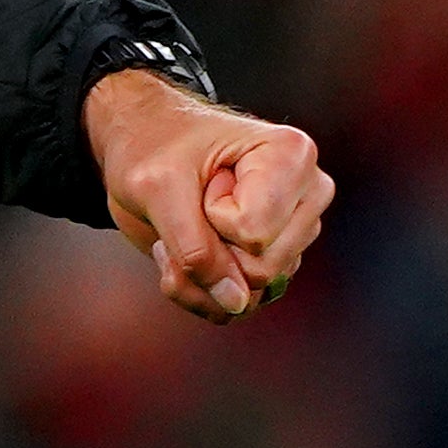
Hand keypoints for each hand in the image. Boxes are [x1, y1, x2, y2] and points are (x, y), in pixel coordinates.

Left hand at [87, 68, 332, 324]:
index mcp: (292, 155)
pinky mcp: (274, 262)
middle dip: (204, 245)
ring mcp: (294, 233)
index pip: (252, 231)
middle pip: (260, 268)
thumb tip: (237, 303)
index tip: (200, 175)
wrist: (139, 143)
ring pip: (249, 292)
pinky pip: (238, 304)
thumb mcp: (156, 187)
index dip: (209, 213)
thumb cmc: (149, 146)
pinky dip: (197, 288)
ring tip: (180, 222)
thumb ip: (195, 249)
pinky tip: (181, 249)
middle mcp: (308, 196)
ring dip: (194, 270)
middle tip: (188, 200)